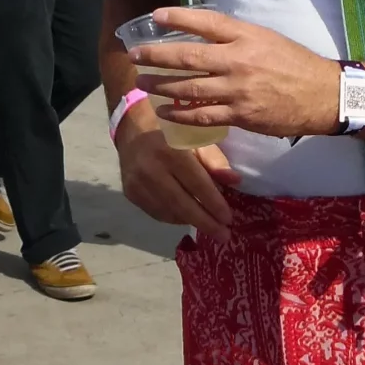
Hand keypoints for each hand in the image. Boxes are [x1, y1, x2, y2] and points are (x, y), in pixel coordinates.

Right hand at [115, 104, 237, 233]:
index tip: (229, 219)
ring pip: (169, 212)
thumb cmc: (171, 132)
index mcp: (170, 151)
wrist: (132, 128)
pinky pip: (157, 212)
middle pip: (182, 204)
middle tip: (224, 236)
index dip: (214, 204)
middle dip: (205, 222)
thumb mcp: (195, 137)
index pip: (196, 184)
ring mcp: (137, 183)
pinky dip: (175, 217)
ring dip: (192, 221)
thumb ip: (214, 160)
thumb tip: (235, 181)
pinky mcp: (130, 193)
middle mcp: (151, 169)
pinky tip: (188, 217)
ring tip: (211, 227)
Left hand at [142, 8, 340, 139]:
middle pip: (189, 57)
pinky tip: (164, 111)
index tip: (156, 15)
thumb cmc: (295, 64)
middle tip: (135, 54)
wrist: (323, 96)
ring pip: (190, 88)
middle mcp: (239, 60)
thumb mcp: (268, 39)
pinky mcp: (241, 115)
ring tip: (143, 82)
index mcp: (248, 37)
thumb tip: (204, 35)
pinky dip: (180, 114)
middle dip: (157, 55)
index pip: (207, 22)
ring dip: (162, 86)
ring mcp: (238, 90)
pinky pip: (202, 116)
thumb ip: (237, 37)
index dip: (179, 18)